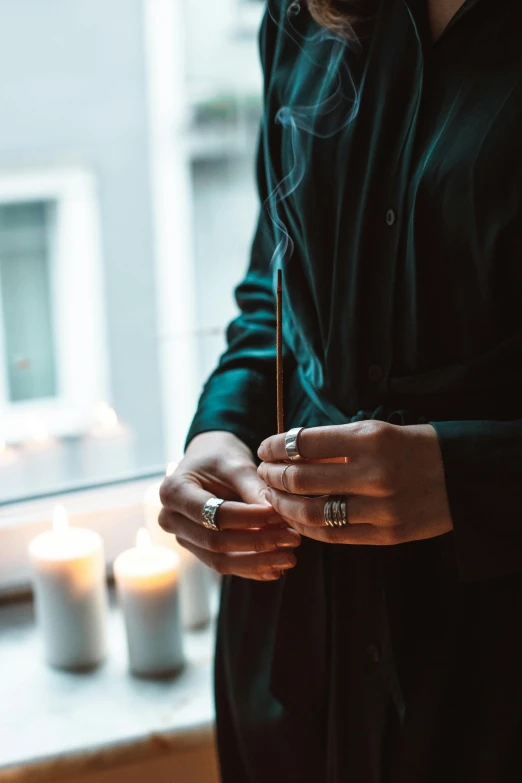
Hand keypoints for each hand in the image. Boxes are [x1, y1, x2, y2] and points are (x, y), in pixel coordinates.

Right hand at [159, 431, 299, 580]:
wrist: (207, 461)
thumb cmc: (219, 457)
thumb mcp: (236, 464)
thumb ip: (254, 489)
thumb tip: (280, 514)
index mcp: (173, 491)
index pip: (216, 513)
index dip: (251, 518)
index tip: (280, 515)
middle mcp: (171, 518)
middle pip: (216, 541)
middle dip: (258, 542)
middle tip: (292, 538)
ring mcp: (182, 537)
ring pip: (220, 560)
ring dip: (257, 562)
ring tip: (289, 558)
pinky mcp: (197, 549)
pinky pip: (223, 565)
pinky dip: (250, 569)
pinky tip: (276, 570)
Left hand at [257, 421, 452, 544]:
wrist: (463, 476)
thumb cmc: (413, 447)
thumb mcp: (376, 431)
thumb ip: (334, 442)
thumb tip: (288, 451)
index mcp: (371, 439)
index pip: (304, 443)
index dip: (276, 446)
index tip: (265, 447)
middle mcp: (374, 474)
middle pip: (301, 478)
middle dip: (273, 475)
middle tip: (263, 472)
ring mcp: (381, 508)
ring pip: (312, 513)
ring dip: (284, 505)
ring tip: (273, 497)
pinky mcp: (388, 534)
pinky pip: (334, 536)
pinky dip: (308, 528)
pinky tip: (297, 519)